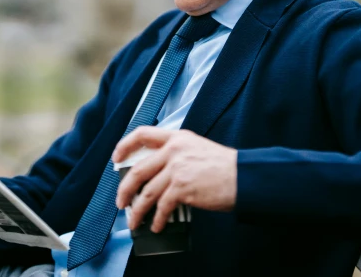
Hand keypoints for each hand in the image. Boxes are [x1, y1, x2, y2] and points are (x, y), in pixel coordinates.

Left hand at [113, 127, 236, 232]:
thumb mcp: (197, 148)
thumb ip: (176, 155)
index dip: (125, 145)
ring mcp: (177, 169)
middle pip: (138, 170)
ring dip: (138, 210)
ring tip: (135, 220)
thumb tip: (155, 176)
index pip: (142, 134)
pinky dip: (157, 219)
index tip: (116, 157)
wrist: (244, 177)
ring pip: (146, 192)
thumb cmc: (225, 166)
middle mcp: (174, 150)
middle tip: (121, 200)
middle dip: (125, 189)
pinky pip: (162, 206)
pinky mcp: (182, 187)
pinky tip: (157, 225)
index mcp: (177, 138)